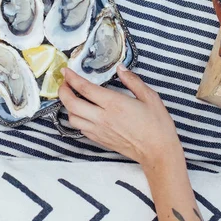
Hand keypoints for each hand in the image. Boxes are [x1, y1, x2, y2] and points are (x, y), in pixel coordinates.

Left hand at [58, 66, 182, 167]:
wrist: (157, 152)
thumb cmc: (156, 125)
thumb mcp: (149, 97)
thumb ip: (133, 80)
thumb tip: (120, 68)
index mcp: (113, 103)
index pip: (84, 88)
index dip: (72, 78)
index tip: (66, 71)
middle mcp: (102, 117)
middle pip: (71, 104)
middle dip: (63, 91)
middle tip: (64, 82)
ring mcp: (99, 130)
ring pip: (73, 118)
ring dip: (68, 106)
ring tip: (72, 97)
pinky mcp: (100, 140)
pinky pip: (81, 129)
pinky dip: (77, 118)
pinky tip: (83, 112)